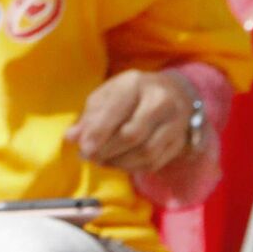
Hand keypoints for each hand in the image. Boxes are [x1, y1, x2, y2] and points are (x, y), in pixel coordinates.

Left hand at [67, 70, 195, 174]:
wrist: (174, 92)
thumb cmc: (132, 93)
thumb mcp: (108, 94)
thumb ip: (90, 115)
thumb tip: (71, 137)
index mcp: (136, 84)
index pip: (116, 111)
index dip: (98, 133)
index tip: (82, 148)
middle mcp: (161, 101)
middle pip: (132, 135)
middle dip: (106, 150)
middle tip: (88, 156)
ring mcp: (176, 123)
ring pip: (146, 152)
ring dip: (118, 162)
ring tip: (101, 160)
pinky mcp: (180, 141)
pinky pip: (155, 162)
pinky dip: (133, 167)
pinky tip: (118, 163)